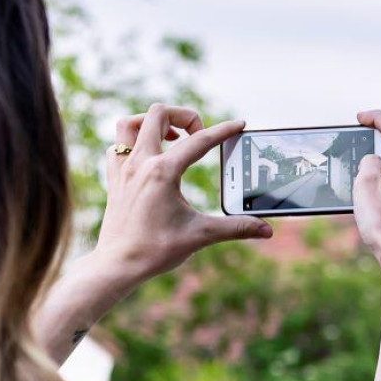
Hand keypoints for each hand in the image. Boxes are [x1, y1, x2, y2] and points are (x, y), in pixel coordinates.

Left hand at [92, 104, 270, 285]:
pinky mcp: (114, 180)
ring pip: (131, 124)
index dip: (224, 130)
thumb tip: (266, 230)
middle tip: (198, 134)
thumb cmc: (155, 250)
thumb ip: (236, 228)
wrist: (118, 266)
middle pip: (158, 114)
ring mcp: (123, 169)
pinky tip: (147, 157)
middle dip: (183, 116)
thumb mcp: (200, 235)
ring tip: (170, 137)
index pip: (199, 141)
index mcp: (163, 171)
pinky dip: (132, 143)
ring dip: (151, 123)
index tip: (239, 124)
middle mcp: (140, 163)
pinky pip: (117, 147)